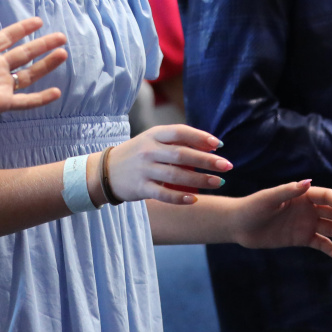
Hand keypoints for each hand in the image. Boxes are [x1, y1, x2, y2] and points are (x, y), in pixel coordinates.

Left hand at [0, 0, 65, 129]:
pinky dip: (41, 99)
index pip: (8, 37)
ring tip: (63, 54)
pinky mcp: (1, 103)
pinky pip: (25, 101)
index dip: (22, 29)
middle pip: (24, 53)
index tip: (38, 21)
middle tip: (61, 36)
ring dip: (46, 65)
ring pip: (29, 74)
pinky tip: (56, 92)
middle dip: (42, 44)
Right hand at [103, 124, 231, 205]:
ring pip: (176, 175)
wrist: (105, 172)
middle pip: (182, 155)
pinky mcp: (140, 188)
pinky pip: (163, 194)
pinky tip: (195, 199)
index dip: (200, 137)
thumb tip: (211, 146)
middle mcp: (148, 151)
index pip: (179, 132)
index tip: (219, 144)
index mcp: (153, 135)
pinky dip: (180, 197)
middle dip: (207, 161)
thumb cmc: (137, 154)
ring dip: (200, 180)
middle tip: (227, 166)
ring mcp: (144, 170)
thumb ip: (177, 142)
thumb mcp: (152, 141)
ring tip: (218, 182)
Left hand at [229, 180, 331, 259]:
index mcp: (302, 195)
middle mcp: (307, 208)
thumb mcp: (269, 198)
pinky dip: (330, 248)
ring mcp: (305, 223)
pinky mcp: (301, 238)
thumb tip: (308, 182)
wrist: (239, 225)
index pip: (328, 197)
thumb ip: (288, 191)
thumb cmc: (252, 207)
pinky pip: (321, 243)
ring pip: (330, 228)